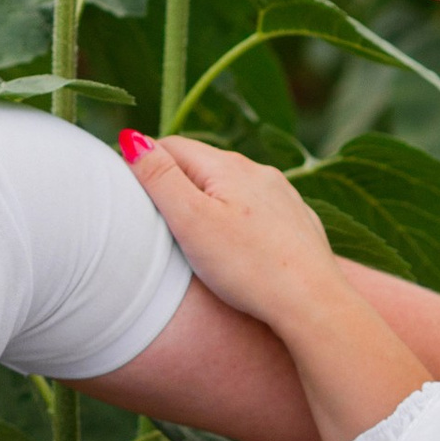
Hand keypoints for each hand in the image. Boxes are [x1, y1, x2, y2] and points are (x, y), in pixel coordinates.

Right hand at [123, 132, 341, 330]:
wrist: (313, 303)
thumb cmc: (248, 267)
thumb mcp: (191, 221)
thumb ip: (159, 178)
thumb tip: (131, 137)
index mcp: (228, 167)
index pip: (172, 146)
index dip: (145, 161)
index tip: (126, 187)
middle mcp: (259, 172)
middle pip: (203, 164)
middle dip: (175, 179)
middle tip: (152, 211)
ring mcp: (282, 196)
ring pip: (232, 187)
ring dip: (208, 198)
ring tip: (191, 229)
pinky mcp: (296, 222)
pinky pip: (257, 210)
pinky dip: (237, 218)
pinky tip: (234, 243)